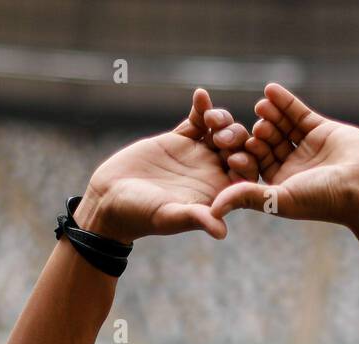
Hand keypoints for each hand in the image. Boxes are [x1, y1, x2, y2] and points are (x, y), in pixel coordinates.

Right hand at [80, 88, 256, 242]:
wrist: (110, 199)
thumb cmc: (140, 215)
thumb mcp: (169, 216)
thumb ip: (196, 218)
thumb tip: (222, 232)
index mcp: (216, 194)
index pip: (244, 177)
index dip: (247, 165)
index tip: (236, 159)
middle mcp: (210, 174)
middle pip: (238, 149)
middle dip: (236, 138)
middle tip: (222, 136)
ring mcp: (195, 155)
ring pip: (220, 131)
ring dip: (221, 120)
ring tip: (210, 117)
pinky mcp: (178, 140)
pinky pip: (196, 120)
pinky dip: (201, 108)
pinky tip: (201, 95)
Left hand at [211, 83, 358, 228]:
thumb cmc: (323, 199)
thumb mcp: (279, 199)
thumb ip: (246, 197)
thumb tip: (212, 208)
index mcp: (278, 186)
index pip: (253, 166)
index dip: (242, 157)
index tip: (233, 149)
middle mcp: (290, 167)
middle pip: (265, 144)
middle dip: (256, 134)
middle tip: (246, 125)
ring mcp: (304, 147)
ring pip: (280, 127)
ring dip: (269, 116)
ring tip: (259, 106)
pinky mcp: (319, 130)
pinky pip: (298, 113)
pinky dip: (285, 102)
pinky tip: (271, 90)